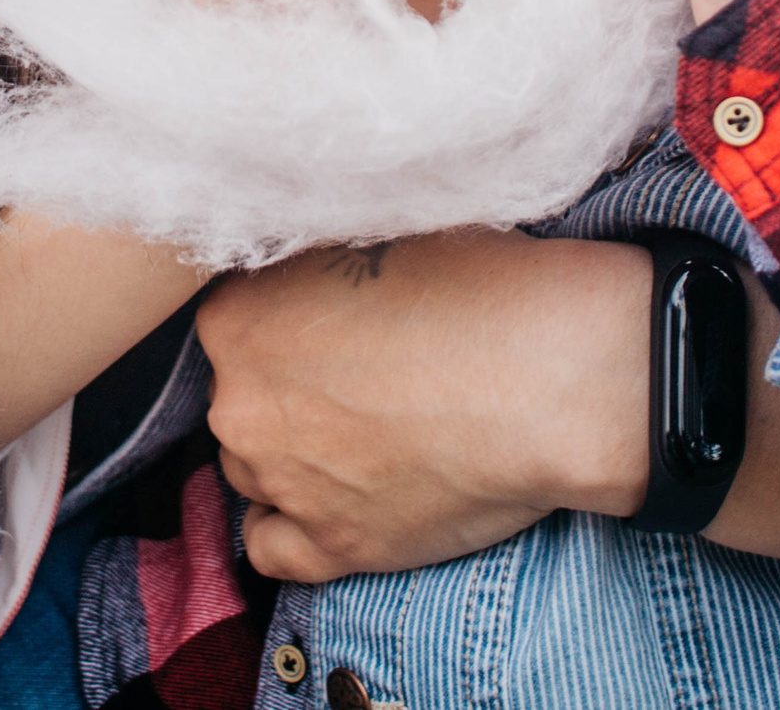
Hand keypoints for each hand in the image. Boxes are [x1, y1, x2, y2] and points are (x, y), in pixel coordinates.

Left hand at [197, 228, 648, 580]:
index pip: (229, 322)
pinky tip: (330, 501)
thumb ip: (311, 260)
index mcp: (236, 316)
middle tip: (357, 378)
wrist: (550, 374)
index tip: (327, 325)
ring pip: (251, 468)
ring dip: (289, 454)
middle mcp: (239, 403)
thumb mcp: (374, 230)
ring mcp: (282, 480)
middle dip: (285, 388)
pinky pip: (271, 549)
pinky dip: (291, 526)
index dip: (282, 322)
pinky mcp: (333, 546)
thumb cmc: (478, 286)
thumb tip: (302, 268)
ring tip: (360, 435)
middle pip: (239, 397)